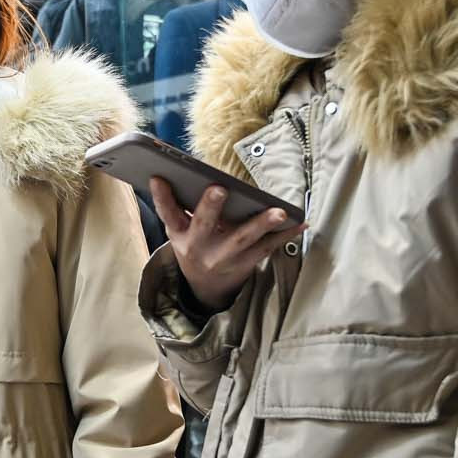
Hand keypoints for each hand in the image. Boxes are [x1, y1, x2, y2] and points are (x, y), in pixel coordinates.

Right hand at [149, 179, 303, 313]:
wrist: (205, 287)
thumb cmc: (195, 245)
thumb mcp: (182, 230)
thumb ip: (185, 206)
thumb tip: (189, 170)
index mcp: (180, 235)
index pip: (167, 214)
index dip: (161, 197)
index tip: (157, 177)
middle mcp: (198, 248)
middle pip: (204, 226)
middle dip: (210, 207)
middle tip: (219, 188)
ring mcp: (223, 258)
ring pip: (242, 240)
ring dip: (261, 224)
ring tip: (279, 212)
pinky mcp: (245, 264)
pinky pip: (267, 248)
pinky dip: (285, 235)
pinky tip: (300, 222)